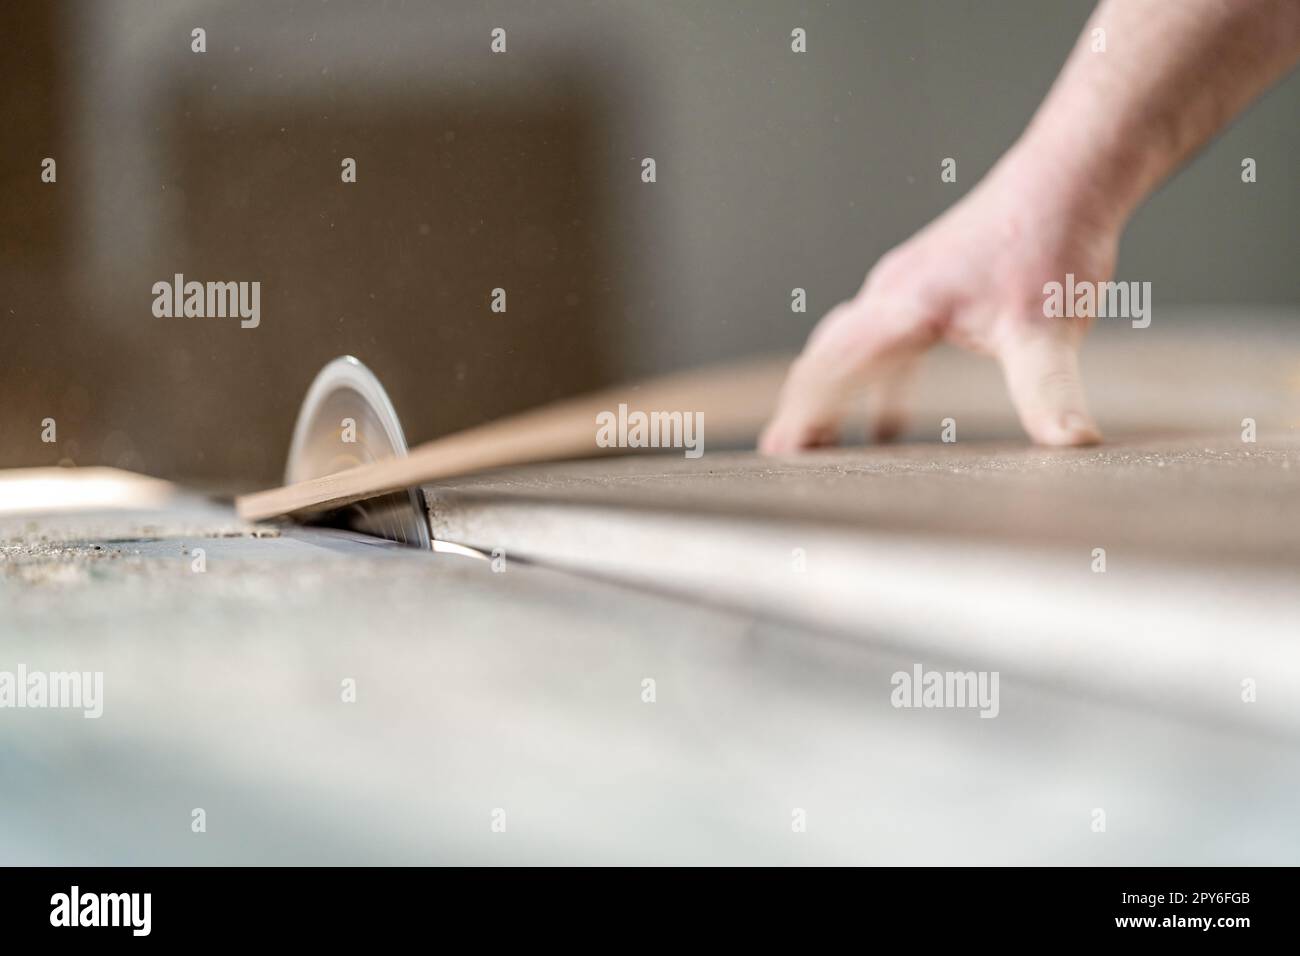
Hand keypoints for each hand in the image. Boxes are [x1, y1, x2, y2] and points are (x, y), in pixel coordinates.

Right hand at [761, 148, 1119, 451]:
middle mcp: (891, 293)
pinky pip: (882, 340)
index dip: (806, 413)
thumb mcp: (1049, 330)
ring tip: (823, 440)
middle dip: (805, 406)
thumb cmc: (1052, 242)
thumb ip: (1050, 393)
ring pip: (848, 347)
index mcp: (904, 308)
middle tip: (780, 454)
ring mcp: (905, 285)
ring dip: (832, 393)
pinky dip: (873, 382)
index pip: (834, 369)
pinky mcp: (927, 284)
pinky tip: (891, 420)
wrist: (1068, 175)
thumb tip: (1073, 443)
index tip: (779, 453)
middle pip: (827, 356)